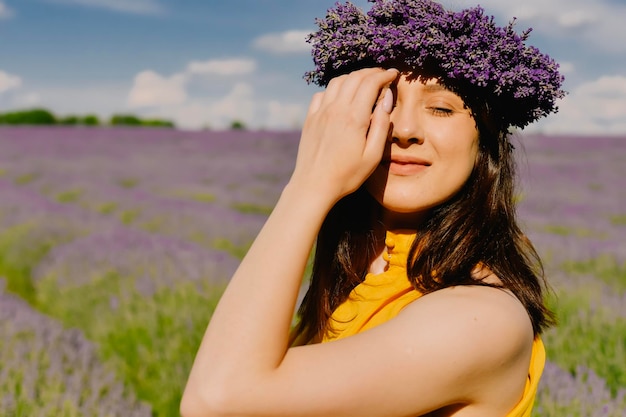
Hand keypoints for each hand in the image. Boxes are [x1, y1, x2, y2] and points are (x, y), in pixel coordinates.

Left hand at [290, 67, 397, 202]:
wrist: (313, 185)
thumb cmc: (347, 175)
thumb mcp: (372, 155)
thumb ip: (381, 125)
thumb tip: (386, 98)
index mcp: (354, 117)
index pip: (371, 83)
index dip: (384, 75)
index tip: (394, 73)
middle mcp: (335, 109)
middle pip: (355, 77)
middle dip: (371, 72)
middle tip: (383, 74)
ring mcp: (320, 112)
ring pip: (337, 82)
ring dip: (353, 76)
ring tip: (365, 81)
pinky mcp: (310, 119)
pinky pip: (322, 93)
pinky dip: (335, 88)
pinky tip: (341, 95)